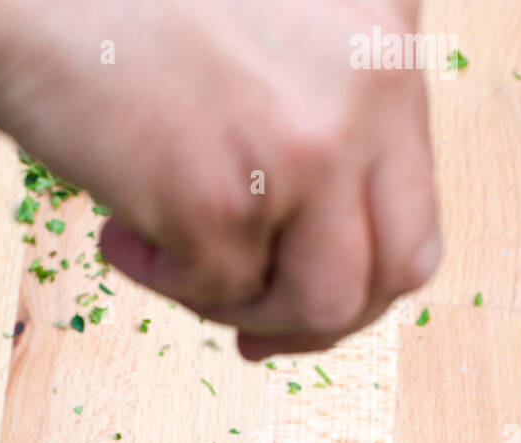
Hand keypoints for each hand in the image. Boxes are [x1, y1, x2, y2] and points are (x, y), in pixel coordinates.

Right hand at [0, 0, 440, 358]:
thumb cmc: (109, 2)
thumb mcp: (268, 30)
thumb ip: (315, 109)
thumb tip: (310, 238)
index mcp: (385, 32)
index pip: (411, 196)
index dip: (357, 264)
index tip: (298, 292)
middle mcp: (368, 85)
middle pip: (398, 265)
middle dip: (325, 318)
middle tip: (260, 332)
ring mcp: (301, 144)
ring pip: (323, 301)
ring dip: (244, 307)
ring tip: (170, 261)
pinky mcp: (222, 197)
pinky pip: (222, 294)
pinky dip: (166, 282)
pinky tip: (120, 228)